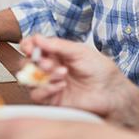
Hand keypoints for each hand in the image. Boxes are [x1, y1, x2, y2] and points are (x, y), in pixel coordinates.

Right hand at [18, 35, 133, 118]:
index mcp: (56, 53)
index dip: (28, 46)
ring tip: (61, 73)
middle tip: (46, 62)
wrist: (110, 91)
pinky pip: (37, 94)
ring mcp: (49, 83)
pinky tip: (61, 85)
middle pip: (27, 63)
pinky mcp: (52, 99)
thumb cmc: (99, 69)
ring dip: (43, 74)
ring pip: (30, 79)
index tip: (30, 46)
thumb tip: (37, 38)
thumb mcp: (79, 51)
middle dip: (34, 61)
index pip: (34, 47)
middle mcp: (50, 67)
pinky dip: (46, 88)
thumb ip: (58, 45)